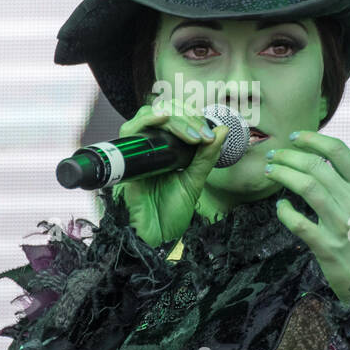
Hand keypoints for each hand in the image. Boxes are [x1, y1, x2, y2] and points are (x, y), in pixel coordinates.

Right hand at [110, 100, 227, 247]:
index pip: (176, 118)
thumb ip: (207, 156)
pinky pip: (130, 131)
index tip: (210, 135)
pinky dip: (146, 120)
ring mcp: (138, 151)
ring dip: (172, 119)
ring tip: (191, 134)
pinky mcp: (127, 159)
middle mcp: (152, 146)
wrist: (158, 236)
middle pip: (163, 113)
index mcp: (168, 149)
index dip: (193, 118)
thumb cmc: (173, 211)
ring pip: (148, 116)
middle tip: (202, 135)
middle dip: (186, 118)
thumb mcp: (195, 181)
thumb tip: (223, 129)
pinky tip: (162, 119)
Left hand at [266, 127, 349, 304]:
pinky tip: (280, 206)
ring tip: (270, 172)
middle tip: (274, 155)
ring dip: (283, 175)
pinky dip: (285, 212)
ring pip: (306, 188)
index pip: (338, 152)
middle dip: (289, 156)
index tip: (295, 137)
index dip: (313, 139)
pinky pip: (299, 223)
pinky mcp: (327, 247)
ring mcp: (340, 225)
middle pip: (317, 166)